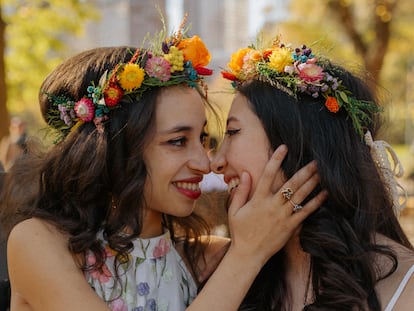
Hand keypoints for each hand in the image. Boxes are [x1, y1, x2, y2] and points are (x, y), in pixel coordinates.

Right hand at [227, 145, 326, 265]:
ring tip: (321, 172)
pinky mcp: (290, 227)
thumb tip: (245, 172)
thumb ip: (241, 191)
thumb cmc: (240, 232)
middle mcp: (272, 206)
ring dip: (312, 182)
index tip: (284, 148)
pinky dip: (316, 202)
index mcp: (258, 200)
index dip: (275, 160)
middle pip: (290, 184)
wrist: (248, 254)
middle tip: (315, 160)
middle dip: (304, 171)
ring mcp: (283, 216)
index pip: (267, 175)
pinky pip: (305, 212)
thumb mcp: (234, 210)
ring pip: (300, 196)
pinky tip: (324, 194)